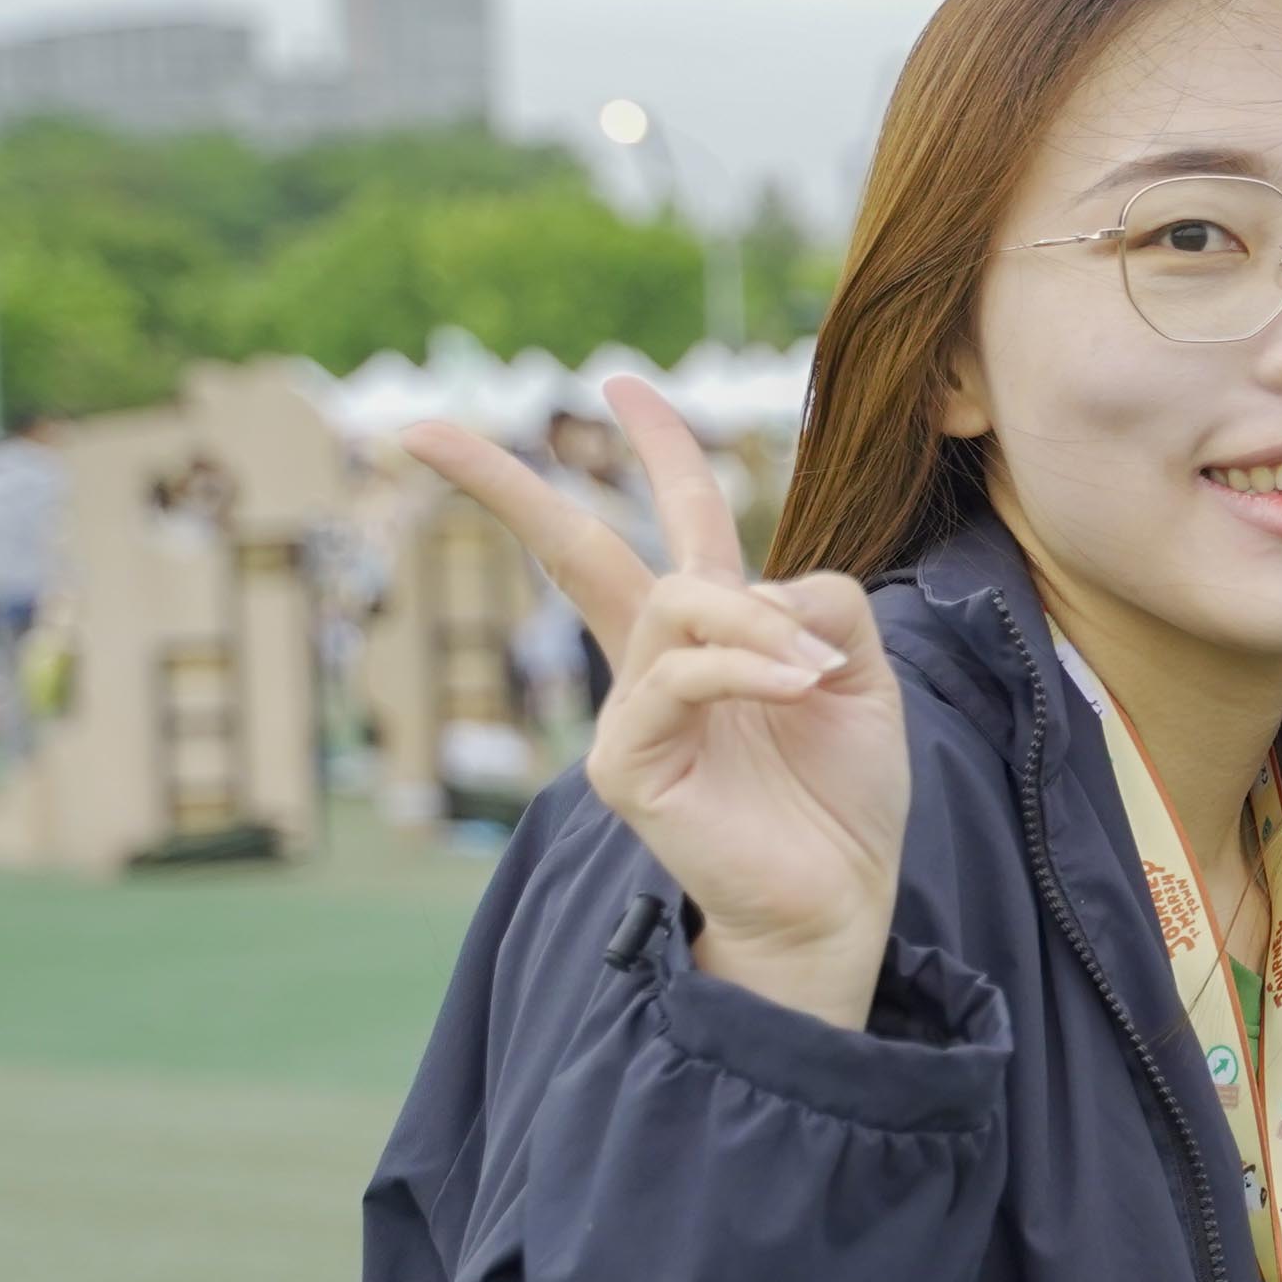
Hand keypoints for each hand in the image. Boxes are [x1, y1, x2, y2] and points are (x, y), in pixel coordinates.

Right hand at [408, 378, 904, 1023]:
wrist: (841, 897)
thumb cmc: (845, 794)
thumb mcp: (861, 674)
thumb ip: (826, 604)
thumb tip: (773, 583)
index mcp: (713, 631)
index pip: (673, 523)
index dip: (656, 449)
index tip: (623, 383)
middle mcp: (658, 662)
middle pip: (573, 549)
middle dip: (503, 484)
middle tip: (420, 428)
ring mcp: (631, 711)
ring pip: (675, 602)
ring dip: (757, 621)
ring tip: (819, 671)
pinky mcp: (627, 761)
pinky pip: (681, 675)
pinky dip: (749, 666)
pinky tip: (803, 686)